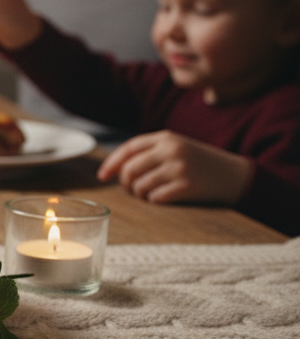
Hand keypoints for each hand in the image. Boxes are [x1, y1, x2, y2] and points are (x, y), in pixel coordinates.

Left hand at [98, 130, 252, 204]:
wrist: (234, 175)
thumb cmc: (199, 164)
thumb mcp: (177, 147)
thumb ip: (150, 152)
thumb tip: (115, 169)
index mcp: (166, 137)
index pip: (129, 148)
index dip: (112, 163)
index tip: (102, 177)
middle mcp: (171, 150)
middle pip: (130, 169)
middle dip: (126, 183)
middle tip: (132, 190)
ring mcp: (179, 167)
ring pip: (140, 186)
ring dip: (140, 194)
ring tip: (150, 193)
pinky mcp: (186, 186)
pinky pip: (155, 198)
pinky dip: (155, 201)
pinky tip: (164, 198)